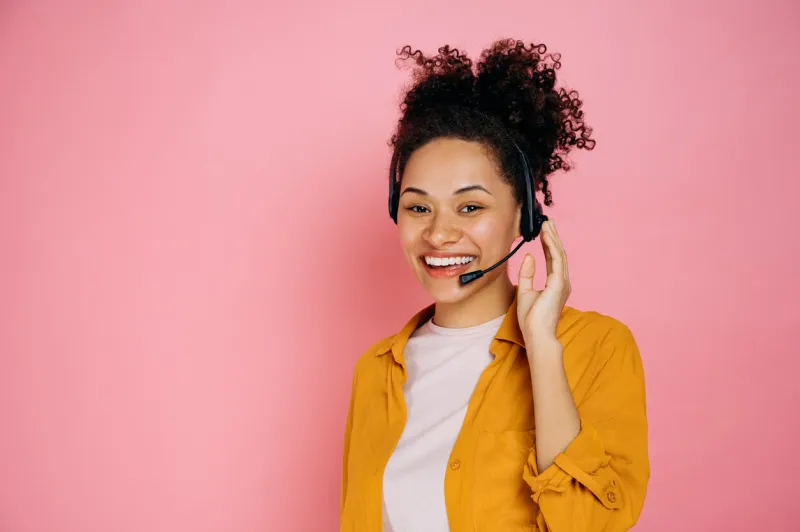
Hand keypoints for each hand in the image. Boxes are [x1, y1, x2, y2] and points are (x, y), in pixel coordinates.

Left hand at [516, 220, 570, 346]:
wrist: (536, 334)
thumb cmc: (532, 319)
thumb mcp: (525, 292)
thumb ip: (527, 273)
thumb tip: (529, 255)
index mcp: (555, 284)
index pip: (552, 259)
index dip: (548, 244)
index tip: (543, 232)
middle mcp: (562, 282)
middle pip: (558, 254)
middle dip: (553, 237)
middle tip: (548, 222)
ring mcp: (562, 282)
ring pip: (559, 254)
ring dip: (553, 238)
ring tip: (547, 224)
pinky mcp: (559, 283)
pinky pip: (556, 259)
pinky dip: (551, 246)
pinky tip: (546, 236)